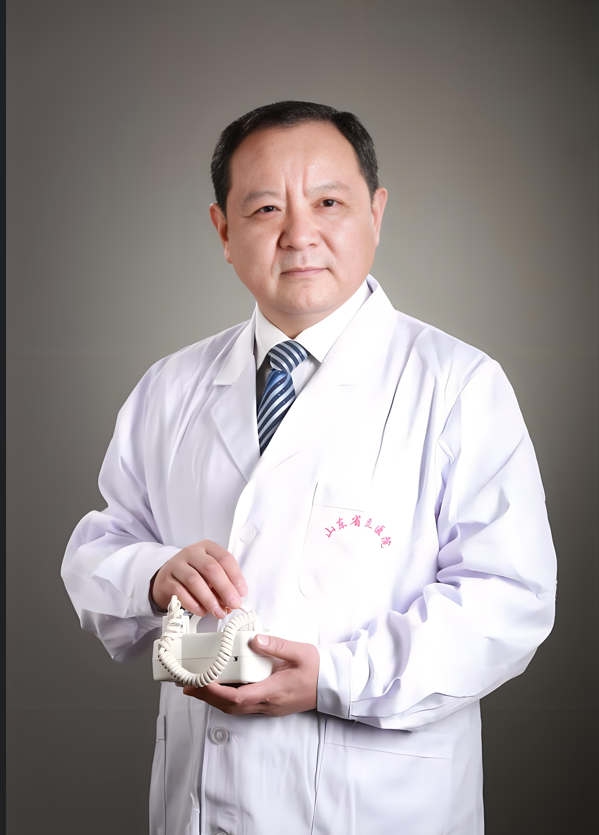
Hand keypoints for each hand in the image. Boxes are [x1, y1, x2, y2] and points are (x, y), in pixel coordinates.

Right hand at [150, 540, 247, 618]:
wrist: (166, 579)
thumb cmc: (193, 574)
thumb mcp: (209, 574)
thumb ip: (222, 584)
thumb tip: (233, 600)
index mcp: (207, 548)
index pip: (225, 558)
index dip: (236, 576)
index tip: (241, 592)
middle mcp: (191, 553)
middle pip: (210, 568)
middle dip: (225, 588)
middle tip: (233, 603)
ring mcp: (176, 565)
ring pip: (194, 580)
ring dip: (209, 599)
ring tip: (218, 611)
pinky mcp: (165, 580)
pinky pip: (180, 592)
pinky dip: (193, 604)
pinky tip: (202, 611)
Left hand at [183, 635, 318, 715]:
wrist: (332, 685)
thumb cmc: (317, 669)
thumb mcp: (300, 652)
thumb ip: (277, 645)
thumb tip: (255, 639)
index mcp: (273, 691)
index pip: (239, 698)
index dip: (216, 692)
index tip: (201, 681)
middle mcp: (268, 703)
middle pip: (230, 707)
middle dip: (207, 697)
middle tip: (188, 685)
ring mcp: (268, 707)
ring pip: (235, 709)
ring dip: (214, 699)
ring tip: (198, 686)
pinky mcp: (269, 705)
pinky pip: (242, 706)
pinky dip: (226, 699)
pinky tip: (220, 688)